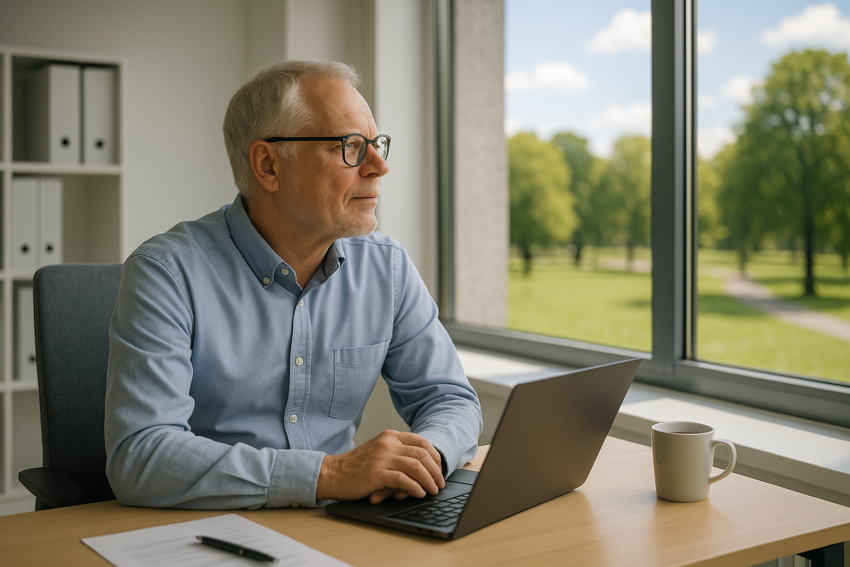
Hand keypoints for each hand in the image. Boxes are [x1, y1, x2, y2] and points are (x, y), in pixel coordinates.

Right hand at [316, 430, 444, 503]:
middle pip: (422, 454)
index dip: (435, 456)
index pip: (422, 441)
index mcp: (390, 436)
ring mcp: (382, 457)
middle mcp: (388, 444)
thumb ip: (397, 453)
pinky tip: (419, 493)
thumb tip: (423, 467)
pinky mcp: (376, 473)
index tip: (439, 469)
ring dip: (428, 480)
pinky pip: (403, 480)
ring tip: (433, 490)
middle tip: (439, 483)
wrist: (332, 473)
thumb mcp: (378, 451)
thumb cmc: (356, 466)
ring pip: (416, 466)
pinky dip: (415, 487)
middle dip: (435, 471)